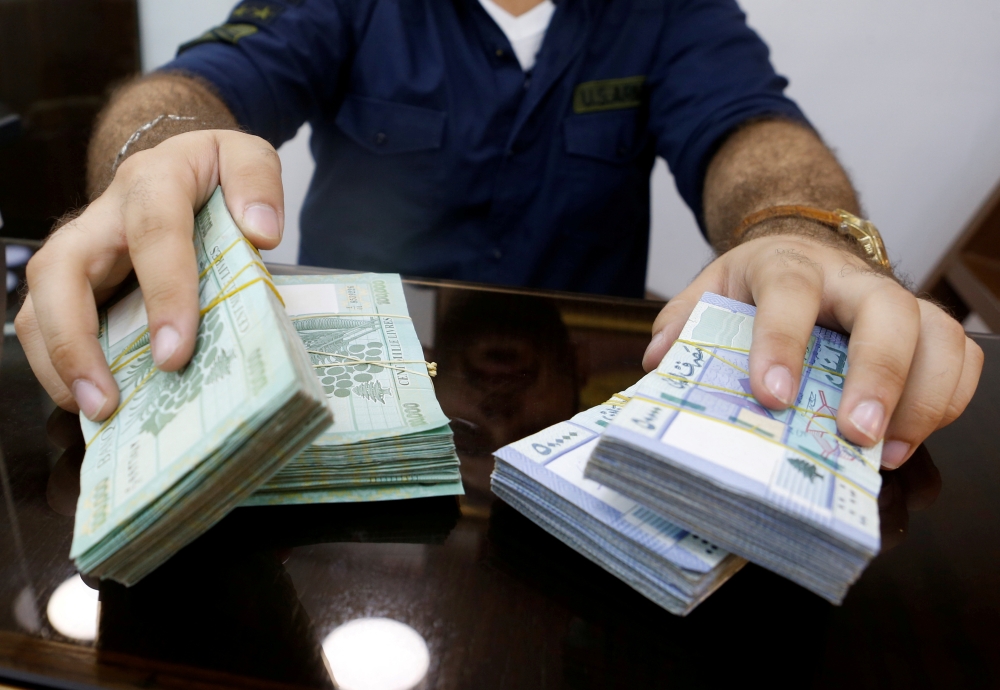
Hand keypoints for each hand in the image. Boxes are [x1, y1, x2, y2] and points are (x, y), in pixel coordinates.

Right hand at [15, 130, 284, 420]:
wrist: (176, 166)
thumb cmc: (211, 171)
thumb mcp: (245, 156)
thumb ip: (257, 181)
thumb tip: (262, 232)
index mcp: (151, 182)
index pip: (154, 234)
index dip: (163, 294)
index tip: (176, 352)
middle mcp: (102, 217)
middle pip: (60, 271)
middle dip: (75, 341)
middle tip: (107, 400)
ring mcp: (80, 251)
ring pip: (39, 302)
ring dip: (58, 362)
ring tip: (95, 411)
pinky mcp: (74, 281)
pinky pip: (46, 323)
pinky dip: (61, 365)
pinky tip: (94, 401)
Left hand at [643, 233, 983, 468]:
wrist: (801, 252)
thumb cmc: (757, 283)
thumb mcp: (711, 289)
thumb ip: (683, 321)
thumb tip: (659, 361)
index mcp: (788, 266)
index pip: (789, 294)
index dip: (782, 343)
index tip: (772, 396)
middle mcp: (851, 279)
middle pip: (887, 311)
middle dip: (878, 375)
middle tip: (855, 435)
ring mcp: (896, 301)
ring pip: (938, 333)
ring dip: (923, 398)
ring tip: (885, 452)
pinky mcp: (924, 327)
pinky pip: (959, 355)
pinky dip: (948, 399)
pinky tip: (909, 437)